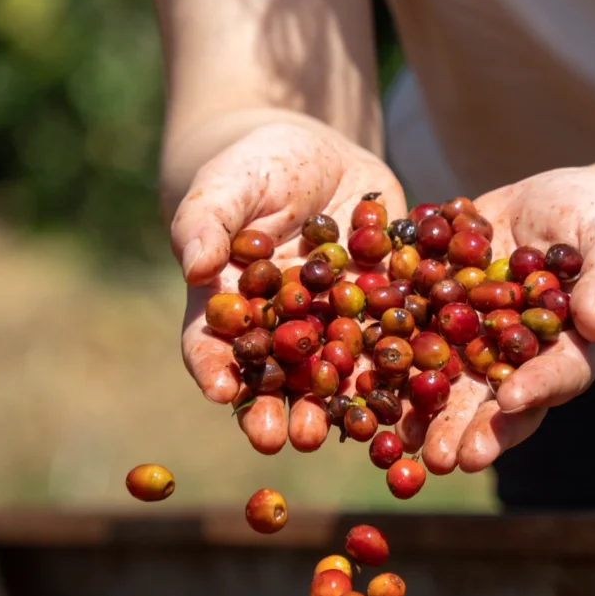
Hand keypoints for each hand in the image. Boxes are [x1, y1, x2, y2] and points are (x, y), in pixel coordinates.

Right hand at [172, 117, 404, 453]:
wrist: (321, 157)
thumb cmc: (256, 168)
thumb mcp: (228, 184)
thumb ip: (207, 221)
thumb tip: (194, 264)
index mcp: (232, 306)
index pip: (211, 344)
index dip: (212, 367)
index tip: (217, 390)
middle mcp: (280, 330)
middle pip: (273, 377)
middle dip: (276, 409)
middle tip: (278, 439)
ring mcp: (331, 328)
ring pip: (331, 377)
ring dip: (333, 410)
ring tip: (332, 436)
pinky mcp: (379, 315)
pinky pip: (389, 347)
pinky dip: (395, 374)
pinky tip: (401, 397)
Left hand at [406, 168, 594, 473]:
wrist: (563, 205)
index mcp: (565, 352)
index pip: (556, 377)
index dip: (535, 391)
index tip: (512, 403)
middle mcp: (514, 359)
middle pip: (493, 402)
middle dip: (467, 430)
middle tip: (445, 460)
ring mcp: (474, 340)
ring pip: (446, 383)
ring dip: (421, 415)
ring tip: (398, 443)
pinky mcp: (441, 310)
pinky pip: (413, 335)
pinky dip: (389, 359)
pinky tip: (361, 381)